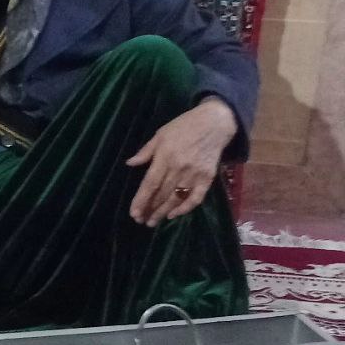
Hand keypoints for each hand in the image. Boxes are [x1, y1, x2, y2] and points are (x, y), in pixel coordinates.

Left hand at [126, 98, 237, 227]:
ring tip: (153, 221)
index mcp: (165, 157)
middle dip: (150, 209)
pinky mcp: (207, 178)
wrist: (214, 123)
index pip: (150, 184)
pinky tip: (174, 215)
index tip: (134, 213)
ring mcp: (194, 174)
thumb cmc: (184, 127)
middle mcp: (179, 168)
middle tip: (141, 220)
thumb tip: (129, 164)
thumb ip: (145, 151)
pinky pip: (195, 198)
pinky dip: (185, 209)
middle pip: (162, 194)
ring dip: (163, 212)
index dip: (141, 200)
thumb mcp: (160, 134)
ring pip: (176, 199)